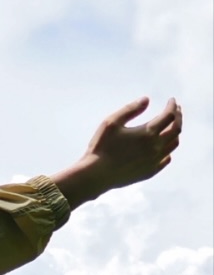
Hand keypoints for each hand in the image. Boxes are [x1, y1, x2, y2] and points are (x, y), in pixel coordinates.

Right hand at [51, 97, 181, 209]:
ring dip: (175, 132)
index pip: (169, 116)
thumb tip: (146, 100)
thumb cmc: (101, 147)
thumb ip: (130, 109)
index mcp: (147, 133)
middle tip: (176, 110)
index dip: (172, 106)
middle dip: (178, 117)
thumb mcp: (112, 122)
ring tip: (171, 126)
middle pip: (176, 129)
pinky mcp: (150, 171)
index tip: (171, 100)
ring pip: (174, 144)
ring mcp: (154, 161)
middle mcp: (155, 147)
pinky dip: (168, 149)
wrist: (96, 175)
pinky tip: (163, 146)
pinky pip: (166, 159)